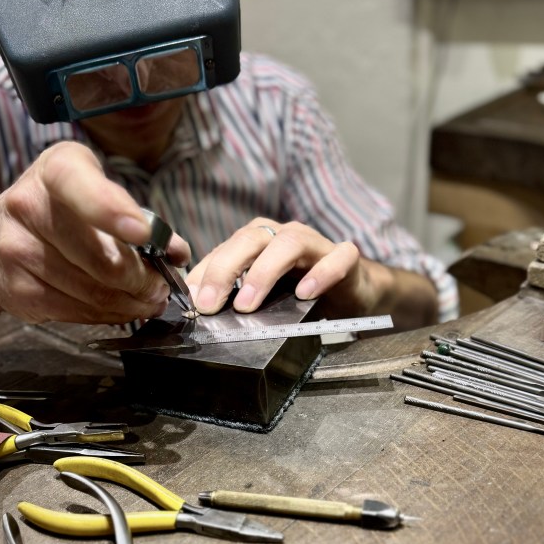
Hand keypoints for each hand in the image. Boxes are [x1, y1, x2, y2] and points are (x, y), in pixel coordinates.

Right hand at [0, 142, 190, 326]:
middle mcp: (28, 205)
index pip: (80, 187)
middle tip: (160, 286)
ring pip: (94, 293)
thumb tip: (177, 252)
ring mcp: (18, 251)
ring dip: (131, 303)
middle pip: (103, 259)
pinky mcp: (19, 291)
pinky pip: (78, 313)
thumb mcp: (91, 190)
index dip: (112, 211)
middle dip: (144, 280)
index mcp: (56, 171)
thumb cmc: (53, 212)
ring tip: (145, 298)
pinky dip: (107, 315)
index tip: (143, 233)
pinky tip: (118, 308)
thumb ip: (136, 215)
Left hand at [186, 217, 379, 314]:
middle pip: (250, 239)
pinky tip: (305, 293)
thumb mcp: (263, 294)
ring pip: (288, 244)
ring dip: (263, 273)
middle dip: (225, 271)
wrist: (352, 291)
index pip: (225, 248)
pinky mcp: (345, 258)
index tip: (192, 300)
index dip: (205, 272)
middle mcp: (284, 235)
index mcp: (260, 240)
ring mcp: (316, 244)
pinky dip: (321, 274)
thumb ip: (235, 294)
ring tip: (248, 304)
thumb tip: (201, 307)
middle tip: (210, 304)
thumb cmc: (302, 292)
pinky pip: (336, 259)